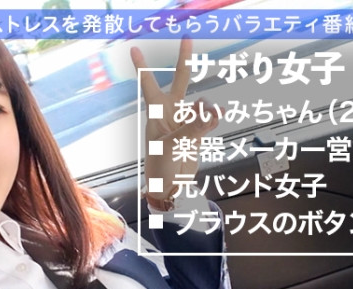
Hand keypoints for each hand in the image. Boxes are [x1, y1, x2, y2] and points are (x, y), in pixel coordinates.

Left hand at [130, 38, 217, 199]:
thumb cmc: (160, 167)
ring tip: (210, 120)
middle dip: (184, 60)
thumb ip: (194, 127)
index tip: (134, 49)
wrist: (170, 187)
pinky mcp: (197, 132)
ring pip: (201, 103)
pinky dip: (213, 118)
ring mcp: (185, 121)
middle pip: (180, 81)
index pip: (149, 85)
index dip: (142, 67)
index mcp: (156, 113)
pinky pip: (209, 118)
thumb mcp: (173, 146)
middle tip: (187, 38)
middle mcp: (170, 113)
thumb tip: (213, 111)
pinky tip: (218, 118)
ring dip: (207, 109)